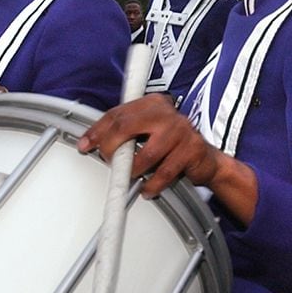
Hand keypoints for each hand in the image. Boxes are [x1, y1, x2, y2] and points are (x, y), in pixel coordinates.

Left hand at [77, 94, 256, 211]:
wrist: (205, 159)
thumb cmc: (171, 146)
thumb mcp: (148, 132)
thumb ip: (125, 132)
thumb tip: (93, 142)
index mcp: (152, 103)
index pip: (118, 113)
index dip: (97, 130)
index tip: (85, 144)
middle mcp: (166, 112)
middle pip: (126, 126)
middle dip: (110, 147)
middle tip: (108, 161)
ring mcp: (180, 129)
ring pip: (146, 154)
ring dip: (133, 170)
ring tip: (130, 177)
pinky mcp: (191, 149)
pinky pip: (164, 172)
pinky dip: (152, 184)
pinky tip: (147, 189)